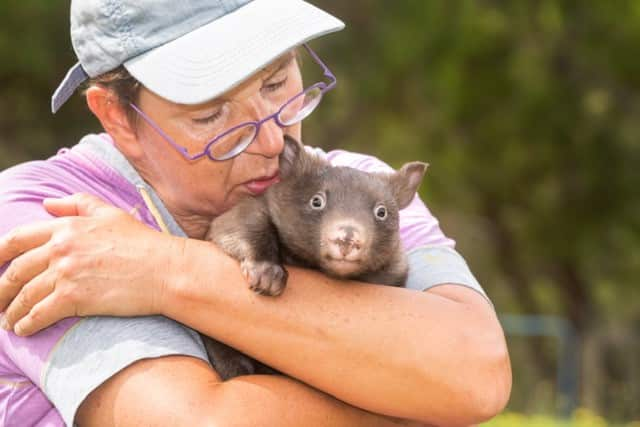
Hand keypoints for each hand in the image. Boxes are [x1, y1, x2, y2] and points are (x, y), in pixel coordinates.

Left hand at [0, 193, 183, 335]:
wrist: (164, 269)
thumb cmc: (143, 242)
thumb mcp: (110, 212)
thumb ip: (77, 204)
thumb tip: (48, 204)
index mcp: (67, 227)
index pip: (17, 239)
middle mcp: (61, 248)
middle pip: (15, 271)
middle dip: (0, 290)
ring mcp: (66, 273)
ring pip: (24, 295)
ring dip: (12, 311)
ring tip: (9, 321)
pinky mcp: (74, 297)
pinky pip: (39, 314)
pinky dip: (26, 324)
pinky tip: (23, 330)